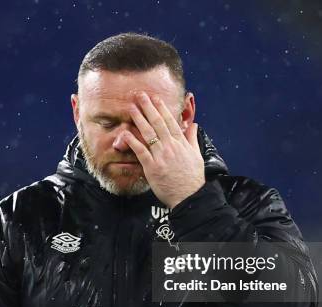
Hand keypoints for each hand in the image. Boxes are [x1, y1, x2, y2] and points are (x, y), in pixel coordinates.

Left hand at [122, 91, 205, 208]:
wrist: (190, 196)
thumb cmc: (193, 178)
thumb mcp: (196, 155)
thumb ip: (192, 139)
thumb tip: (193, 125)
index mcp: (181, 143)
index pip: (170, 121)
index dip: (162, 108)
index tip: (155, 98)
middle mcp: (171, 146)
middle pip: (158, 123)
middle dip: (148, 107)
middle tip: (140, 95)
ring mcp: (161, 156)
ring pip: (149, 133)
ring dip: (139, 119)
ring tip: (131, 108)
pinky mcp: (152, 167)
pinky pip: (141, 151)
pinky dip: (133, 141)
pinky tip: (125, 132)